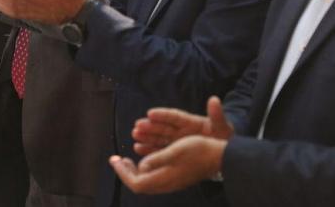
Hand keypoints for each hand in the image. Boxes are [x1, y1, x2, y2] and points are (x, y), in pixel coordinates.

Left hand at [110, 135, 226, 194]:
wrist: (219, 158)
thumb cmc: (199, 151)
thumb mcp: (176, 150)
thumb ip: (157, 159)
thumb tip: (142, 165)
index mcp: (164, 178)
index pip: (136, 182)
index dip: (123, 172)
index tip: (115, 159)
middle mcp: (167, 184)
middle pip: (140, 184)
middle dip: (126, 173)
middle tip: (118, 159)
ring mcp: (172, 183)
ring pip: (147, 182)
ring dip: (135, 171)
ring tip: (128, 159)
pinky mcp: (176, 179)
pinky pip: (154, 179)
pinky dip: (145, 170)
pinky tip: (146, 159)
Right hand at [132, 96, 233, 155]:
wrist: (224, 152)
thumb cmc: (223, 136)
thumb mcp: (223, 126)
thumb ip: (217, 115)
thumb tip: (215, 99)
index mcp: (191, 122)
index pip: (175, 116)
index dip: (163, 115)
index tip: (150, 113)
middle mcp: (181, 130)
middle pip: (164, 127)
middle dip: (150, 126)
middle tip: (137, 126)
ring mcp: (177, 141)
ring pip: (160, 138)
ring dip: (147, 136)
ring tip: (135, 135)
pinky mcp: (176, 151)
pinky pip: (161, 149)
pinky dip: (151, 149)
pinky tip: (139, 148)